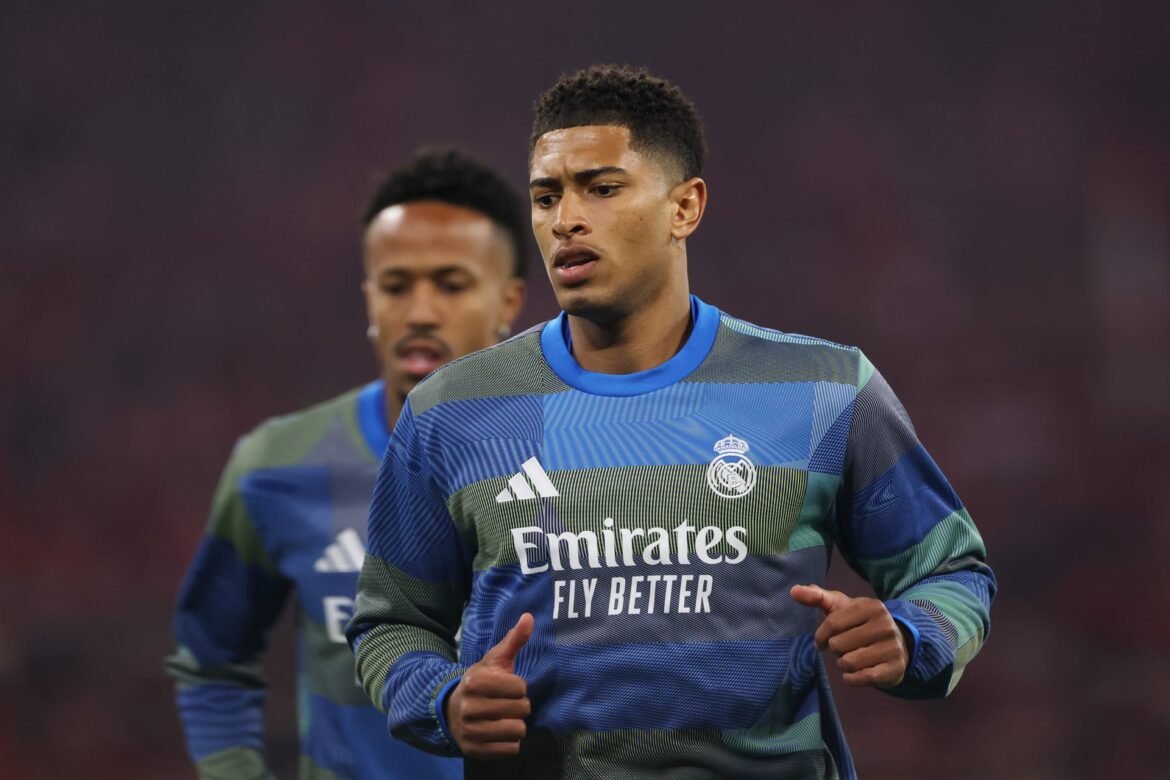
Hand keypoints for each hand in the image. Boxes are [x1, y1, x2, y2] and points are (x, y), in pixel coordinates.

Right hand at [445, 613, 533, 758]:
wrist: (451, 711)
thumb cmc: (480, 683)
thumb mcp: (494, 661)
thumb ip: (513, 640)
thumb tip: (529, 617)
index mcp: (475, 682)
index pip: (519, 688)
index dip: (519, 687)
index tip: (508, 687)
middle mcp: (469, 707)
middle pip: (521, 710)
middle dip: (519, 706)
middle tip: (507, 704)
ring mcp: (470, 731)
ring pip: (517, 731)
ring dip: (516, 725)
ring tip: (504, 718)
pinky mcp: (474, 750)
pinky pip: (511, 750)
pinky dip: (510, 743)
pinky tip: (499, 733)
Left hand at [790, 584, 908, 687]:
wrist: (897, 644)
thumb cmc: (859, 623)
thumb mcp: (840, 607)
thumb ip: (816, 597)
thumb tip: (793, 590)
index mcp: (870, 606)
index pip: (832, 623)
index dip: (821, 635)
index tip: (820, 641)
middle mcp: (885, 625)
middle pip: (838, 645)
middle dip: (835, 650)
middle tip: (845, 648)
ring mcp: (893, 647)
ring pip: (848, 663)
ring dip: (843, 664)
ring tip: (851, 658)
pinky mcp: (895, 669)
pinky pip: (862, 678)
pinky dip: (852, 679)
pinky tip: (854, 673)